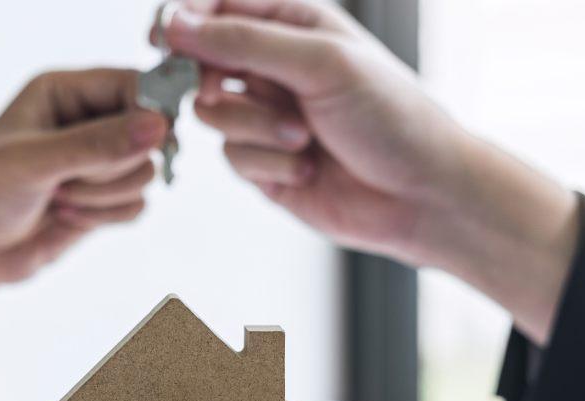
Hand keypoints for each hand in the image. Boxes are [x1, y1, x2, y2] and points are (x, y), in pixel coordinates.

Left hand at [0, 69, 167, 288]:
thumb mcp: (33, 162)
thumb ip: (96, 144)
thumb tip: (159, 126)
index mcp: (64, 92)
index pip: (132, 84)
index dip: (148, 111)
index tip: (151, 140)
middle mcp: (85, 121)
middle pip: (147, 132)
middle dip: (111, 165)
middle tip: (65, 179)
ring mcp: (97, 162)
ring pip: (145, 172)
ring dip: (105, 195)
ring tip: (59, 199)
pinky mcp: (104, 199)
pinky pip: (139, 203)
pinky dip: (107, 216)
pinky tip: (66, 216)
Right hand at [168, 0, 577, 342]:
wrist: (423, 196)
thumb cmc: (392, 117)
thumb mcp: (320, 62)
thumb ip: (244, 40)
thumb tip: (175, 24)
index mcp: (293, 22)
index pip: (216, 4)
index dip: (182, 18)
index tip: (161, 38)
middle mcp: (275, 65)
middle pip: (200, 59)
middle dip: (212, 79)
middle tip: (222, 90)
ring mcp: (267, 114)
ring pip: (212, 113)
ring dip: (255, 128)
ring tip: (304, 137)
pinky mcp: (264, 162)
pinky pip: (231, 157)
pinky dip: (267, 163)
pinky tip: (307, 169)